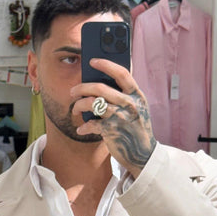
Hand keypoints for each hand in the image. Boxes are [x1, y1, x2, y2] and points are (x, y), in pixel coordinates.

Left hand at [70, 59, 155, 176]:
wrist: (143, 155)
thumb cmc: (136, 129)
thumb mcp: (137, 109)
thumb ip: (124, 96)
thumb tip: (98, 83)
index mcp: (137, 95)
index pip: (121, 73)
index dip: (106, 64)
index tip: (92, 61)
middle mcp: (130, 104)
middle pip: (100, 87)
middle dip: (82, 87)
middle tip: (73, 91)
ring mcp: (121, 117)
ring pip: (93, 103)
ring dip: (79, 105)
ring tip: (76, 109)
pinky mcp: (112, 131)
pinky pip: (91, 123)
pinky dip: (84, 127)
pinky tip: (82, 129)